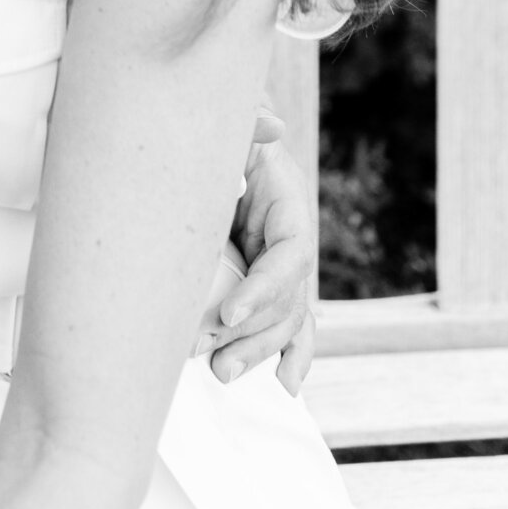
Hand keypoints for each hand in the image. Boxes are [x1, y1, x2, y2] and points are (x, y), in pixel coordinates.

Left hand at [202, 110, 315, 392]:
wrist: (216, 138)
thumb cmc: (223, 133)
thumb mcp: (232, 126)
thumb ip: (250, 124)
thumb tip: (272, 126)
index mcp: (288, 204)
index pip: (289, 257)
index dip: (264, 289)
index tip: (229, 312)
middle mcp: (292, 240)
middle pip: (288, 301)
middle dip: (255, 335)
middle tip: (214, 360)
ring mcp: (283, 265)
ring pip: (285, 320)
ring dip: (259, 351)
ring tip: (221, 373)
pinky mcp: (269, 281)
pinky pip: (290, 323)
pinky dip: (292, 354)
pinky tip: (287, 385)